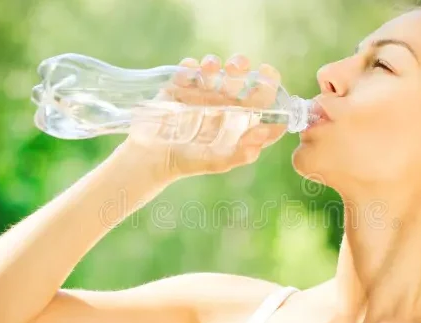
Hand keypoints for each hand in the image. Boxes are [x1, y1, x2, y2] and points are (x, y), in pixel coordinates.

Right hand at [123, 54, 286, 178]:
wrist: (151, 158)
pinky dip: (188, 68)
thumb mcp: (217, 162)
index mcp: (240, 119)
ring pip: (214, 69)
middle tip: (235, 66)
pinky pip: (187, 70)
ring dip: (213, 63)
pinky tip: (186, 75)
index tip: (266, 74)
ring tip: (209, 66)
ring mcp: (201, 93)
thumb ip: (242, 152)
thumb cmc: (188, 162)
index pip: (262, 98)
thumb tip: (263, 132)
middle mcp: (224, 103)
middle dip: (240, 66)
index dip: (269, 84)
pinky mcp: (179, 87)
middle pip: (239, 77)